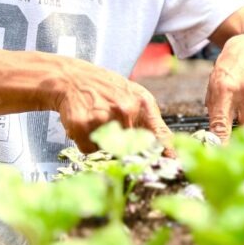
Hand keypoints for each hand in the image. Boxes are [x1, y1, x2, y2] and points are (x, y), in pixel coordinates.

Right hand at [0, 46, 172, 153]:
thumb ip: (153, 125)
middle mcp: (126, 109)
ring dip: (101, 143)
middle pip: (132, 149)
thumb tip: (171, 154)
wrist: (71, 78)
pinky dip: (85, 142)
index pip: (161, 136)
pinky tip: (84, 124)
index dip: (166, 154)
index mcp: (142, 103)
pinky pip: (89, 149)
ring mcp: (103, 117)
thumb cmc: (104, 90)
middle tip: (112, 130)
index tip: (172, 166)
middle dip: (123, 147)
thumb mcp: (135, 98)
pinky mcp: (82, 124)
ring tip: (96, 123)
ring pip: (108, 150)